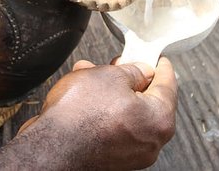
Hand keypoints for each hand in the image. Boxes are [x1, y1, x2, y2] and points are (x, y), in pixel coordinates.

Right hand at [17, 58, 177, 169]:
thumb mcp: (108, 76)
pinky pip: (114, 126)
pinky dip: (103, 110)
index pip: (168, 85)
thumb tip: (140, 71)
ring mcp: (131, 153)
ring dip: (110, 91)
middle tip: (117, 64)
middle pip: (146, 100)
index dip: (160, 66)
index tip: (158, 60)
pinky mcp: (112, 158)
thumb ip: (131, 71)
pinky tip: (85, 95)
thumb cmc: (79, 116)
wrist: (50, 147)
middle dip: (127, 78)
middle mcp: (150, 141)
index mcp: (159, 119)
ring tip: (89, 75)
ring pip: (126, 112)